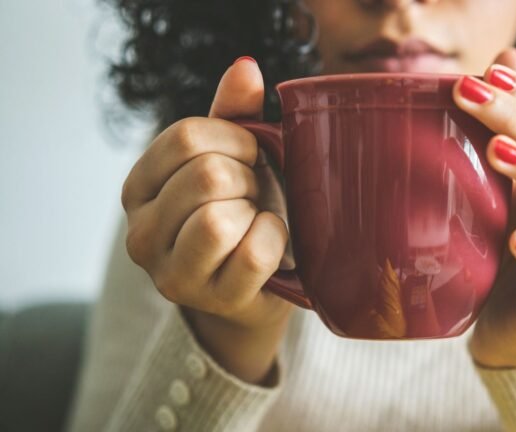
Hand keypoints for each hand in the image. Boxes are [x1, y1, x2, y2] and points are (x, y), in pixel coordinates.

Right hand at [121, 57, 293, 383]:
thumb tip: (246, 68)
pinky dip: (274, 240)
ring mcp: (172, 274)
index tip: (252, 157)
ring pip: (219, 219)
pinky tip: (270, 242)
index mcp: (139, 188)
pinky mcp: (212, 301)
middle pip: (207, 175)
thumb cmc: (244, 213)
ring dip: (257, 211)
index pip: (186, 137)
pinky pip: (252, 254)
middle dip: (249, 179)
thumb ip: (235, 114)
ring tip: (257, 219)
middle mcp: (141, 233)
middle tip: (255, 196)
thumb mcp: (234, 158)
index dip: (236, 140)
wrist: (256, 286)